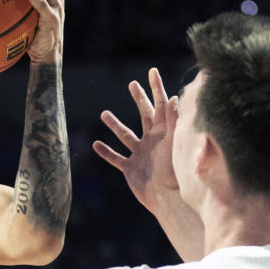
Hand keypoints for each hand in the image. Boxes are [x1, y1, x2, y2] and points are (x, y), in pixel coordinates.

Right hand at [92, 68, 180, 212]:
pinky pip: (116, 158)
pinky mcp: (131, 169)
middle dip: (139, 98)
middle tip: (132, 84)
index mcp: (164, 131)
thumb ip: (173, 120)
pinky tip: (95, 144)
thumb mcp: (173, 141)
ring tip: (104, 114)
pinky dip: (106, 152)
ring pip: (125, 135)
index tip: (152, 71)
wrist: (167, 198)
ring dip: (115, 124)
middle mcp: (152, 140)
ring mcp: (140, 154)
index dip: (156, 87)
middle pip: (144, 114)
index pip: (160, 104)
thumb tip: (174, 97)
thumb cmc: (174, 170)